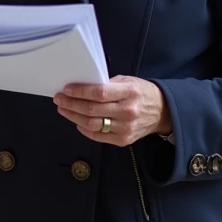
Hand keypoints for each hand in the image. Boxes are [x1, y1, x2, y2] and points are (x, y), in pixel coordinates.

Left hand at [53, 76, 171, 145]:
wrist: (162, 112)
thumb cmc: (142, 93)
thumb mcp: (128, 81)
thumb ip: (107, 84)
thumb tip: (82, 86)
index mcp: (129, 93)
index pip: (99, 93)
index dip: (80, 92)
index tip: (66, 89)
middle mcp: (127, 111)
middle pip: (92, 110)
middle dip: (71, 104)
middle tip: (59, 99)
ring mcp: (125, 128)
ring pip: (92, 124)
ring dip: (73, 116)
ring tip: (64, 109)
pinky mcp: (123, 140)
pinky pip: (97, 136)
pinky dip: (83, 128)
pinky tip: (76, 120)